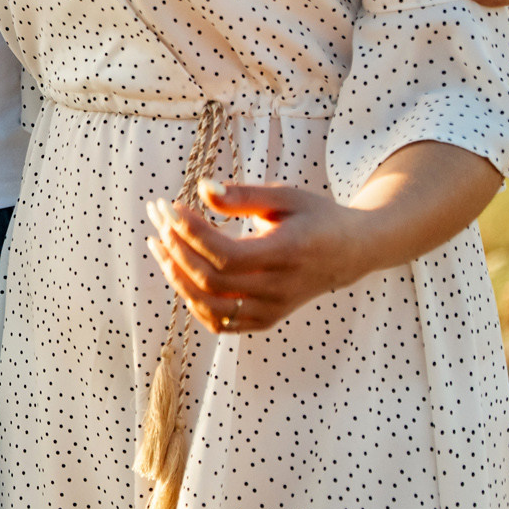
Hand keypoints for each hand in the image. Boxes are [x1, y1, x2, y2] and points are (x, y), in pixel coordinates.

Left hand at [145, 184, 377, 333]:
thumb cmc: (315, 217)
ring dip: (176, 276)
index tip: (171, 206)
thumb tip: (202, 187)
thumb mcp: (286, 197)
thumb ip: (243, 196)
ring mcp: (272, 310)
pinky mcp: (265, 320)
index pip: (225, 254)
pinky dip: (193, 299)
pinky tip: (179, 270)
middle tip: (158, 218)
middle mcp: (280, 289)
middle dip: (176, 248)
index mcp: (288, 254)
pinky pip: (219, 321)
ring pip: (209, 307)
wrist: (350, 252)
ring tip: (159, 245)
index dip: (190, 232)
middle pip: (211, 281)